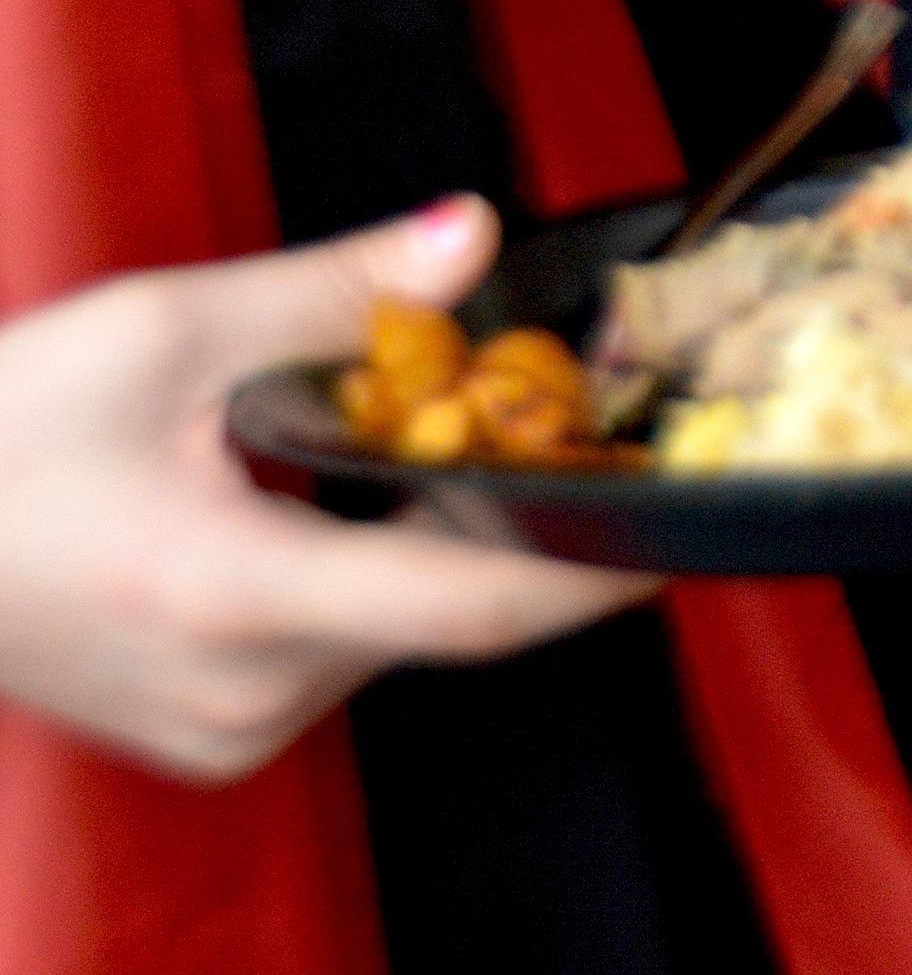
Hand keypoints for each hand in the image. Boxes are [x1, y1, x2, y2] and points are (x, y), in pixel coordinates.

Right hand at [0, 203, 653, 779]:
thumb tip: (471, 238)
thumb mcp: (161, 332)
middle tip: (568, 411)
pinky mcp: (213, 736)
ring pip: (402, 626)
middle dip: (519, 507)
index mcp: (231, 597)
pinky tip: (350, 494)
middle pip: (452, 604)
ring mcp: (227, 730)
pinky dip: (375, 571)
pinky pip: (344, 650)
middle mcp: (243, 691)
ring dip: (440, 533)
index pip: (473, 603)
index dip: (597, 565)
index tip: (686, 518)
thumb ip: (335, 294)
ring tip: (436, 431)